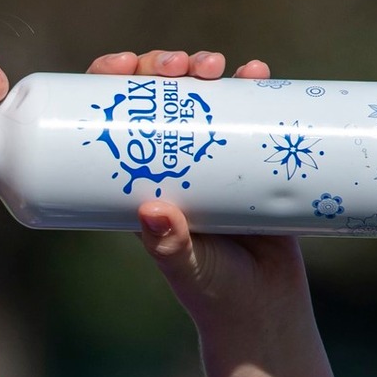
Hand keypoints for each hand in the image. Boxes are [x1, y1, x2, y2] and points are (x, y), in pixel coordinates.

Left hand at [85, 47, 355, 376]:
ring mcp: (211, 159)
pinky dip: (253, 90)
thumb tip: (151, 212)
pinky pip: (248, 116)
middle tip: (181, 64)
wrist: (263, 312)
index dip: (112, 85)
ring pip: (203, 100)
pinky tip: (257, 72)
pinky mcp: (250, 163)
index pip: (114, 120)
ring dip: (208, 72)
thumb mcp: (185, 267)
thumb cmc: (212, 294)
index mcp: (137, 180)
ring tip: (221, 66)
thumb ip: (168, 245)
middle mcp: (171, 163)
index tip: (124, 66)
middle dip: (167, 70)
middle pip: (159, 99)